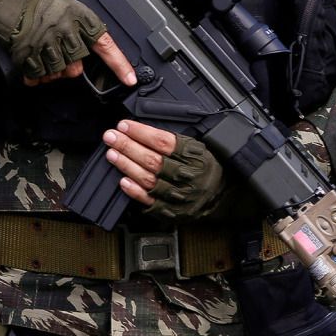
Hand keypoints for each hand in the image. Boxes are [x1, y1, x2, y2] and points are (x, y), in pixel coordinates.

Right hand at [0, 0, 133, 83]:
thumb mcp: (66, 3)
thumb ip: (78, 25)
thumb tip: (85, 46)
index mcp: (78, 17)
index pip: (105, 45)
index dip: (119, 65)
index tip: (130, 80)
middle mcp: (64, 31)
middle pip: (76, 67)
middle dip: (68, 66)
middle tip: (57, 54)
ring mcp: (45, 44)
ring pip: (57, 73)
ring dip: (51, 71)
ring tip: (42, 55)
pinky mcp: (27, 53)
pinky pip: (37, 76)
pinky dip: (34, 76)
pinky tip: (31, 65)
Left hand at [103, 120, 224, 221]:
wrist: (223, 194)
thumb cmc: (205, 167)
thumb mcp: (196, 147)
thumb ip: (171, 140)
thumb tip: (139, 130)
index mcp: (195, 157)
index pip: (164, 142)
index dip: (141, 132)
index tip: (124, 125)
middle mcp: (188, 176)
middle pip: (153, 160)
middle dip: (128, 146)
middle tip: (111, 137)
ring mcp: (180, 195)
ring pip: (149, 179)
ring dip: (127, 165)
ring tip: (112, 154)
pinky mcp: (172, 210)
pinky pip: (150, 201)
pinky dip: (135, 191)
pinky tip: (123, 181)